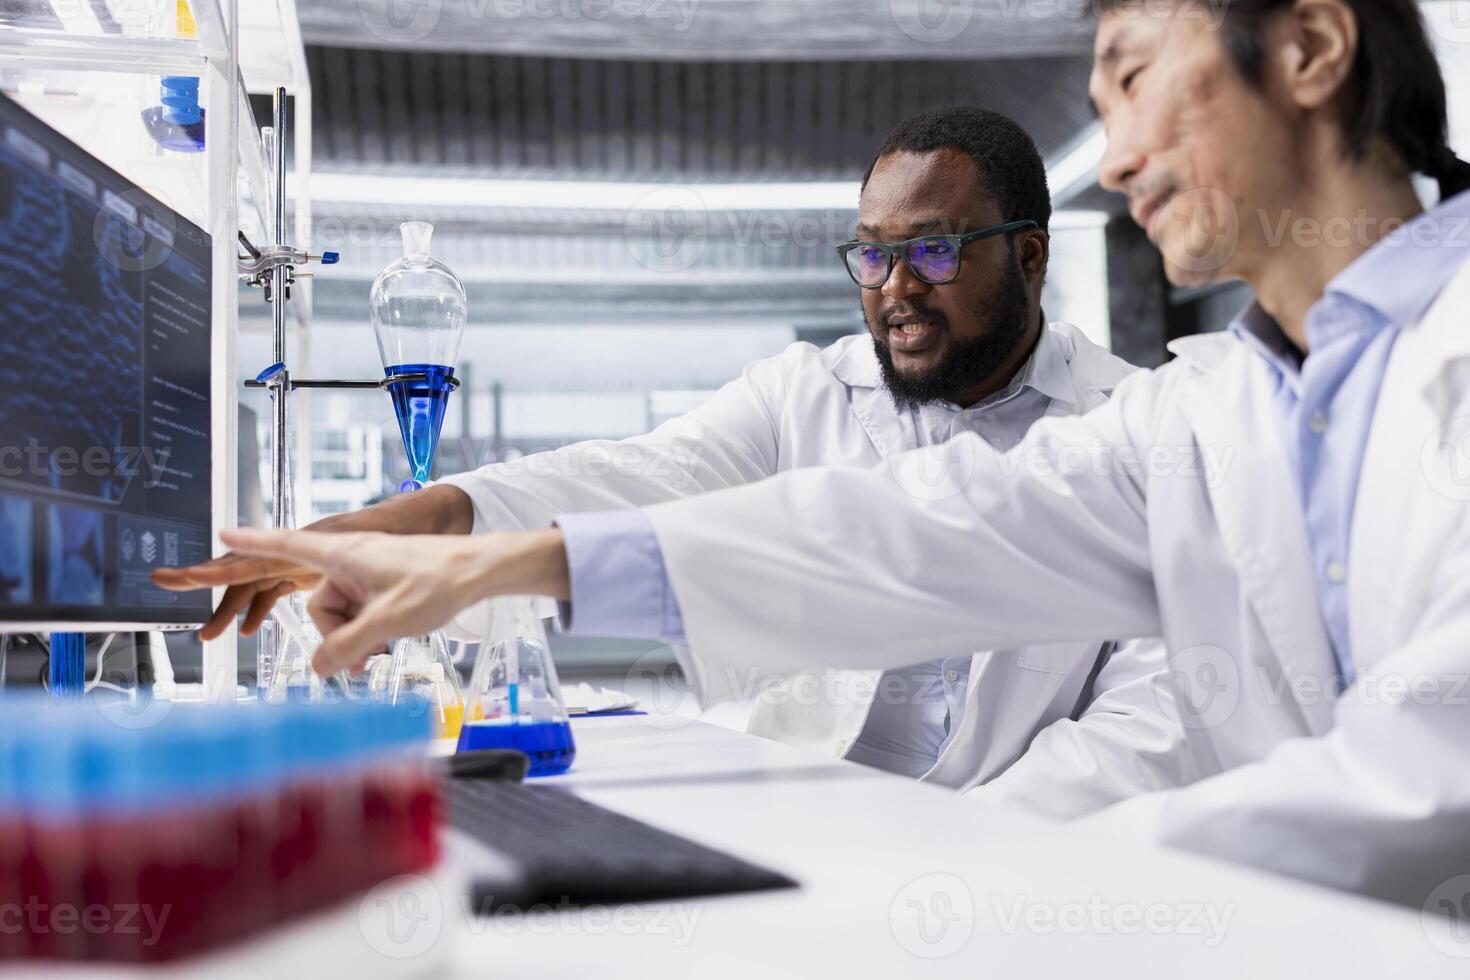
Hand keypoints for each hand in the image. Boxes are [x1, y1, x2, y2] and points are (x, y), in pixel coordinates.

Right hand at [151, 485, 474, 639]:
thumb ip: (347, 648)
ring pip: (337, 617)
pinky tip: (384, 647)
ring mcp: (365, 574)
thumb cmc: (438, 581)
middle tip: (361, 659)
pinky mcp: (380, 586)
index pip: (283, 545)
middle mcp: (348, 560)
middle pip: (315, 606)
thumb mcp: (388, 622)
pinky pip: (357, 616)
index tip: (219, 531)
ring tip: (383, 649)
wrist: (480, 572)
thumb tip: (320, 670)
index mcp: (341, 553)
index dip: (249, 543)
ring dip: (355, 639)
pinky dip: (366, 634)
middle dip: (333, 635)